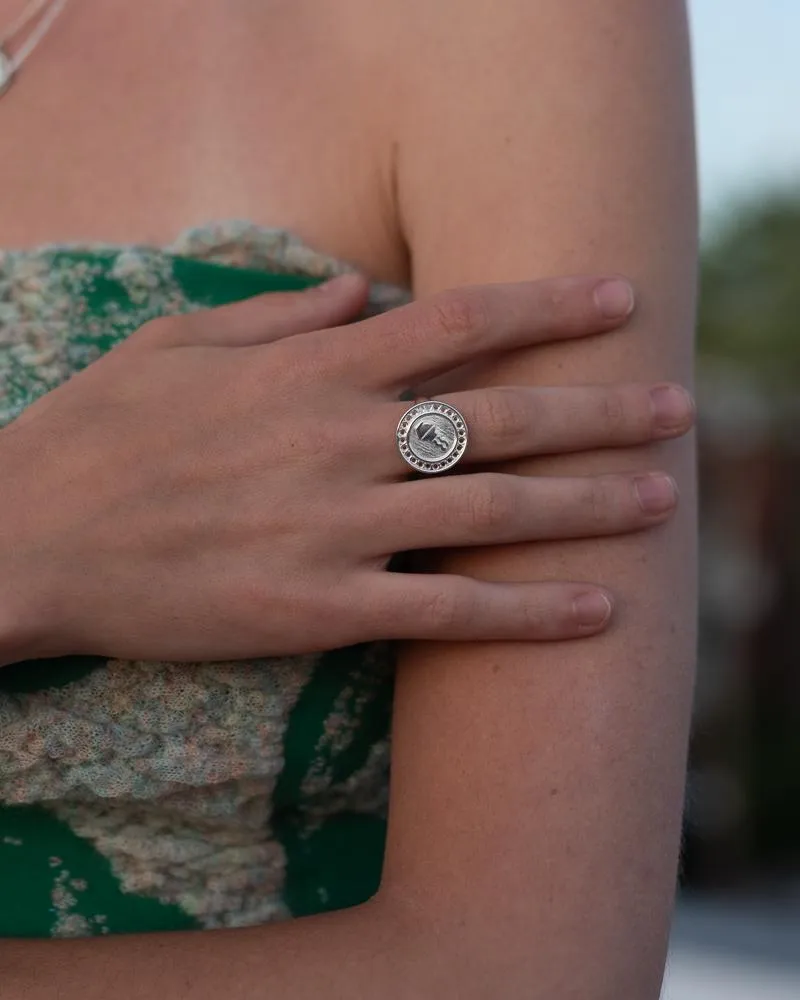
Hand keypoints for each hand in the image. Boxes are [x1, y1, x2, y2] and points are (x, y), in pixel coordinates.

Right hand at [0, 273, 692, 663]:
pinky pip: (447, 610)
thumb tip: (354, 290)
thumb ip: (275, 313)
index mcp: (309, 369)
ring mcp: (335, 526)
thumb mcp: (178, 343)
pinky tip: (593, 611)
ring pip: (490, 510)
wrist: (30, 538)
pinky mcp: (320, 609)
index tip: (615, 298)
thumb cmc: (98, 433)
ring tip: (661, 501)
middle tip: (680, 405)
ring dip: (587, 505)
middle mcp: (339, 439)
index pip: (456, 322)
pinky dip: (526, 611)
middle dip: (599, 407)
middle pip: (500, 415)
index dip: (545, 308)